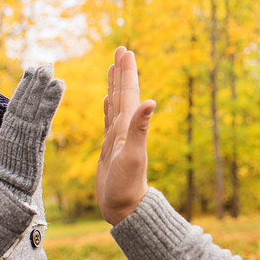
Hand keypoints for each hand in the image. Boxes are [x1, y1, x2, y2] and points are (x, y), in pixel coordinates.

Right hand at [0, 65, 64, 195]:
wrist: (8, 187)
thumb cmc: (13, 168)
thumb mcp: (14, 145)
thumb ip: (19, 129)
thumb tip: (25, 114)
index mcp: (9, 127)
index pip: (17, 102)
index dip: (24, 85)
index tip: (31, 69)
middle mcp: (14, 127)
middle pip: (24, 100)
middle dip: (34, 83)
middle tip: (45, 66)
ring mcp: (22, 133)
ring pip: (32, 106)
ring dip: (42, 87)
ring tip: (51, 72)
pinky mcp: (33, 140)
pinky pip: (42, 117)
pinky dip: (50, 101)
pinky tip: (58, 88)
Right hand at [96, 47, 155, 224]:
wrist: (125, 209)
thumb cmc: (128, 186)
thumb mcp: (134, 155)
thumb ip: (140, 128)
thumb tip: (151, 101)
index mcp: (129, 127)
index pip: (129, 93)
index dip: (127, 71)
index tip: (125, 50)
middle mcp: (124, 128)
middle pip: (123, 93)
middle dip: (121, 71)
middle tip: (121, 49)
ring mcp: (117, 137)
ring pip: (116, 104)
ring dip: (115, 85)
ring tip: (113, 68)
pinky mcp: (110, 148)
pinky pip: (108, 120)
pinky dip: (108, 107)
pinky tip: (108, 100)